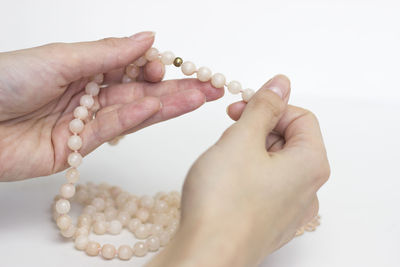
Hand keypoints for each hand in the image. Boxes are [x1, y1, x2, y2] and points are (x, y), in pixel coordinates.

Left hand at [0, 31, 222, 180]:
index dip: (152, 66)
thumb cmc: (3, 81)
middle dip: (175, 89)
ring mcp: (86, 122)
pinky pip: (113, 131)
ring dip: (166, 105)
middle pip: (139, 91)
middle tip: (209, 87)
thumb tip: (147, 38)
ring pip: (133, 112)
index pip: (129, 67)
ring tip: (199, 97)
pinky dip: (135, 119)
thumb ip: (108, 53)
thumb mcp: (61, 57)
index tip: (168, 64)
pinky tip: (156, 107)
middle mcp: (88, 94)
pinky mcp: (79, 148)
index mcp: (83, 67)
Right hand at [147, 75, 329, 266]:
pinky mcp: (271, 222)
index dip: (269, 107)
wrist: (207, 254)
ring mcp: (290, 209)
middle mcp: (307, 189)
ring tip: (222, 164)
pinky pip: (264, 187)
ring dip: (248, 153)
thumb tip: (281, 83)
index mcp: (310, 164)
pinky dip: (246, 177)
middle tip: (228, 138)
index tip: (241, 110)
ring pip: (272, 164)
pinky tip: (225, 186)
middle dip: (256, 131)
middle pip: (287, 141)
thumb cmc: (223, 200)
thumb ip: (264, 106)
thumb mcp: (242, 138)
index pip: (300, 117)